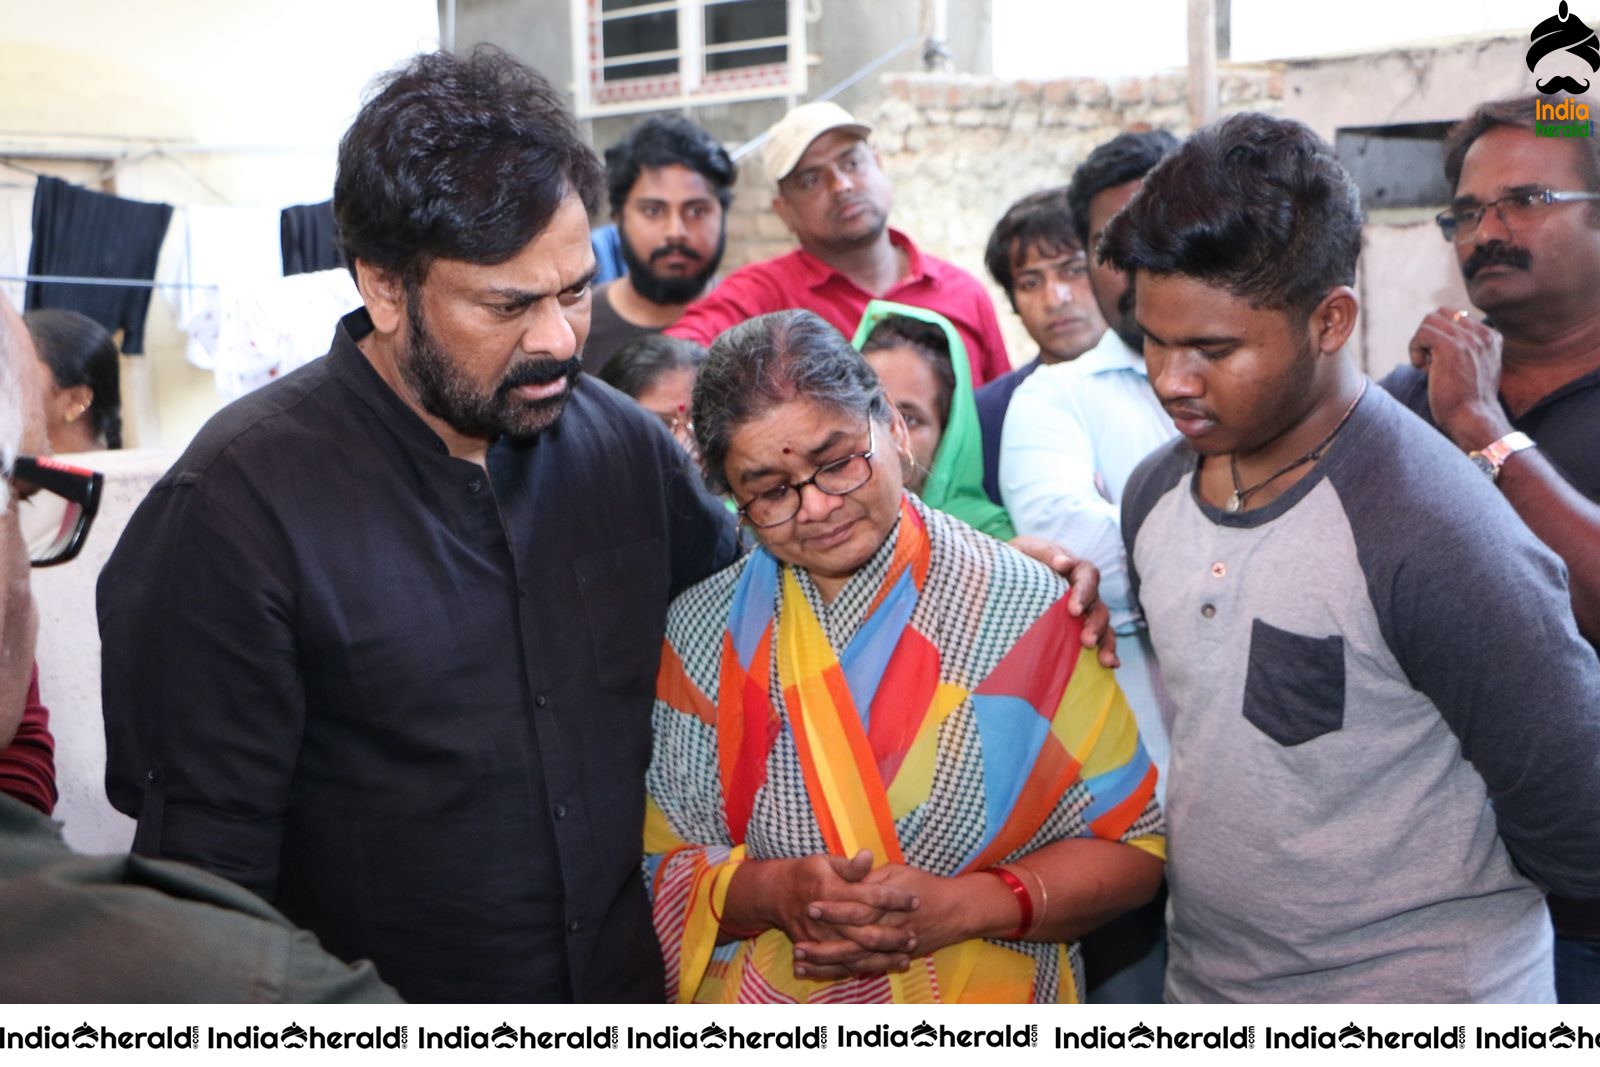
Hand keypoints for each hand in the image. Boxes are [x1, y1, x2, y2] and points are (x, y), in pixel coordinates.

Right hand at [728, 850, 918, 977]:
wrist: (774, 894)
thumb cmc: (805, 873)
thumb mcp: (825, 861)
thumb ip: (849, 865)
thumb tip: (868, 855)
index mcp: (831, 891)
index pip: (870, 896)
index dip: (895, 898)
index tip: (915, 899)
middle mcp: (826, 919)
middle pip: (866, 932)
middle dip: (893, 935)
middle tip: (915, 935)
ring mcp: (820, 939)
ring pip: (858, 954)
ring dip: (884, 956)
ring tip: (908, 955)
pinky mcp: (816, 951)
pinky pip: (843, 965)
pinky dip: (865, 968)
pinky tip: (886, 966)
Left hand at [794, 864, 1015, 975]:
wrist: (957, 910)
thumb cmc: (925, 886)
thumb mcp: (897, 872)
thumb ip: (870, 877)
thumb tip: (846, 874)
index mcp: (887, 905)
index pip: (856, 908)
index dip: (833, 908)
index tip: (810, 904)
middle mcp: (889, 930)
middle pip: (852, 942)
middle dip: (824, 946)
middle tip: (797, 946)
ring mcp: (891, 948)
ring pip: (856, 961)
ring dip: (827, 964)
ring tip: (801, 965)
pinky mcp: (893, 959)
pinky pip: (866, 969)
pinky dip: (843, 972)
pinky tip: (821, 973)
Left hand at [1009, 536, 1118, 668]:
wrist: (1007, 574)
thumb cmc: (1018, 558)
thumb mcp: (1027, 549)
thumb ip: (1046, 552)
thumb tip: (1064, 563)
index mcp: (1073, 569)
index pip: (1088, 576)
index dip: (1084, 592)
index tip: (1073, 610)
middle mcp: (1083, 592)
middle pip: (1098, 606)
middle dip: (1095, 624)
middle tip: (1086, 640)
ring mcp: (1082, 612)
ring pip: (1102, 625)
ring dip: (1104, 641)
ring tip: (1102, 659)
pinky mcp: (1075, 629)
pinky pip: (1098, 639)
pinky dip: (1107, 650)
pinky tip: (1110, 664)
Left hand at [1408, 307, 1512, 450]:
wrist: (1473, 419)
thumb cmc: (1468, 401)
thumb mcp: (1475, 368)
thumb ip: (1466, 349)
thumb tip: (1437, 337)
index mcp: (1491, 337)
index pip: (1455, 317)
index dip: (1440, 337)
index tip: (1441, 362)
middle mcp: (1483, 334)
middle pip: (1440, 314)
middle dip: (1428, 335)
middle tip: (1430, 362)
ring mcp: (1467, 339)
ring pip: (1429, 320)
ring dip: (1420, 343)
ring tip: (1427, 366)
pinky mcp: (1449, 346)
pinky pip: (1422, 332)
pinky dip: (1414, 349)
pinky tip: (1422, 369)